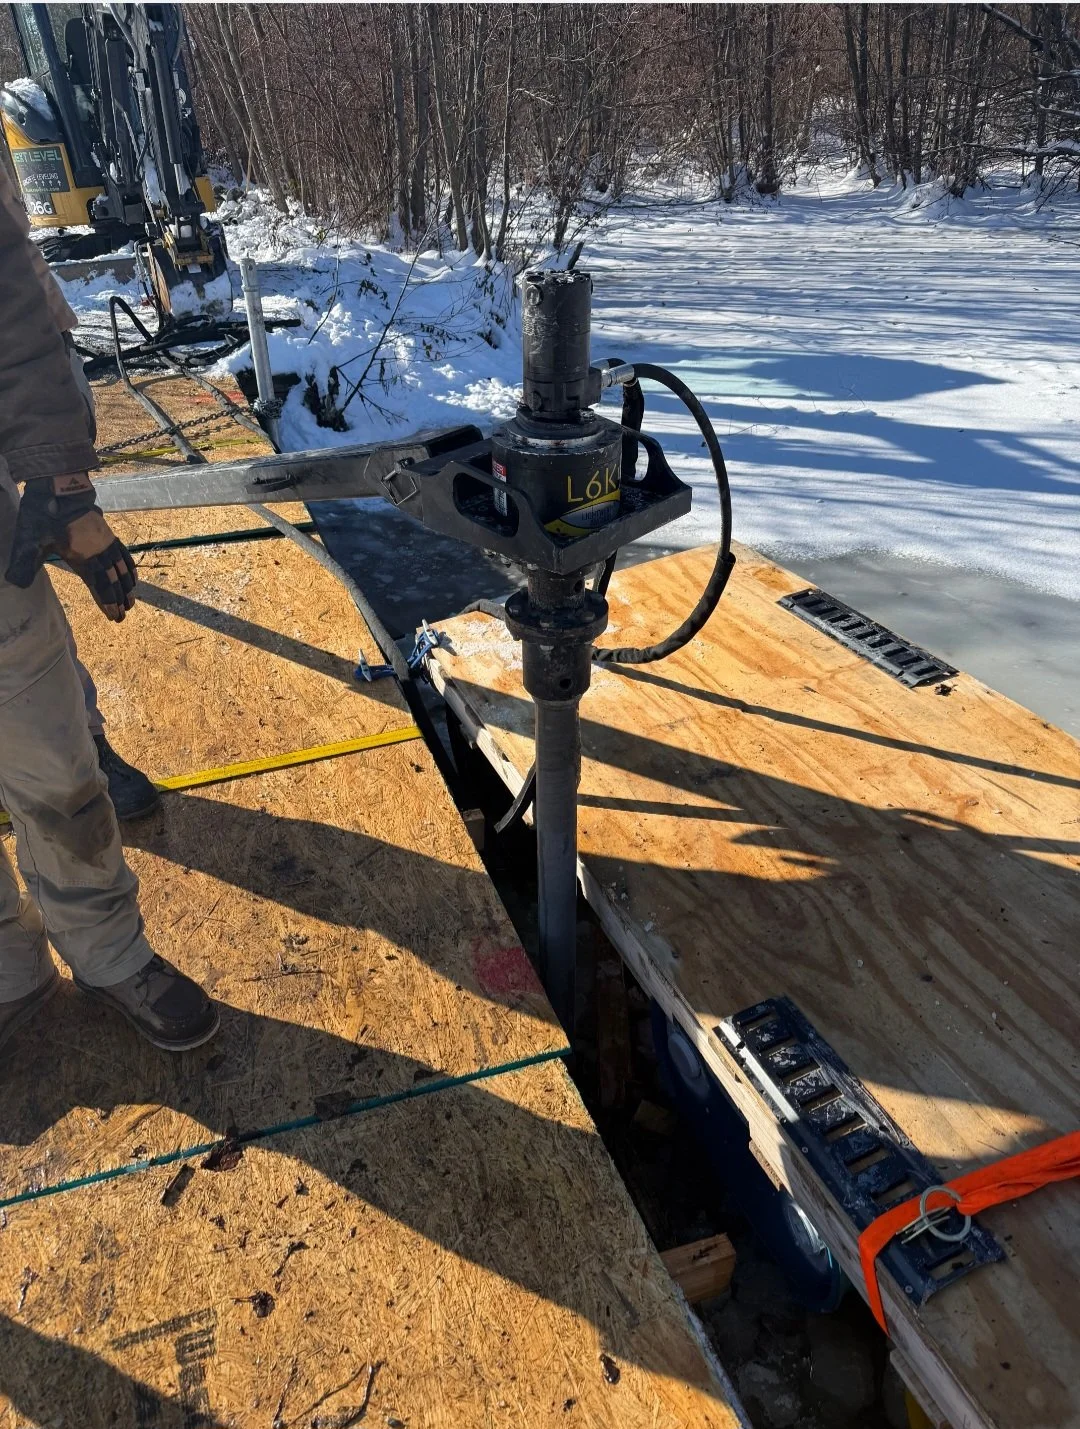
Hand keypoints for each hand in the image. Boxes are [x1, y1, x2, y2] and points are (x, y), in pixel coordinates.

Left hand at [5, 473, 136, 621]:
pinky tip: (133, 577)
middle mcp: (98, 552)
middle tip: (123, 616)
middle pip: (113, 579)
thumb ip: (25, 562)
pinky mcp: (107, 533)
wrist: (60, 487)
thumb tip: (15, 584)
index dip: (107, 600)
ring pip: (121, 569)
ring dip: (127, 587)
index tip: (114, 616)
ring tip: (131, 603)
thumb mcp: (32, 539)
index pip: (99, 583)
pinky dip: (129, 567)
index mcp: (82, 556)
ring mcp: (105, 542)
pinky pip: (123, 553)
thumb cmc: (45, 513)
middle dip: (119, 599)